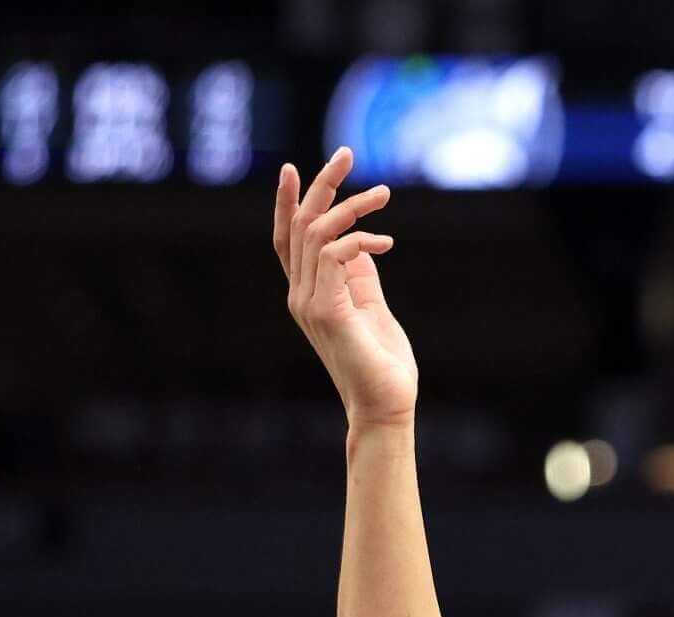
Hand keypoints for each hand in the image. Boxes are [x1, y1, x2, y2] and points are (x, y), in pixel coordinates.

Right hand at [274, 147, 417, 429]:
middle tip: (346, 153)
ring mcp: (309, 302)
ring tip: (384, 193)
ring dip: (351, 205)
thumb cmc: (382, 363)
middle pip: (297, 224)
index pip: (288, 239)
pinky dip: (359, 238)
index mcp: (308, 293)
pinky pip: (334, 254)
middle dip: (320, 184)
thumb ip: (360, 276)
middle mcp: (300, 294)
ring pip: (316, 232)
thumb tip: (361, 243)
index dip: (287, 202)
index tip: (294, 168)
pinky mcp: (327, 310)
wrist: (385, 406)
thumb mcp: (371, 307)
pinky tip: (386, 241)